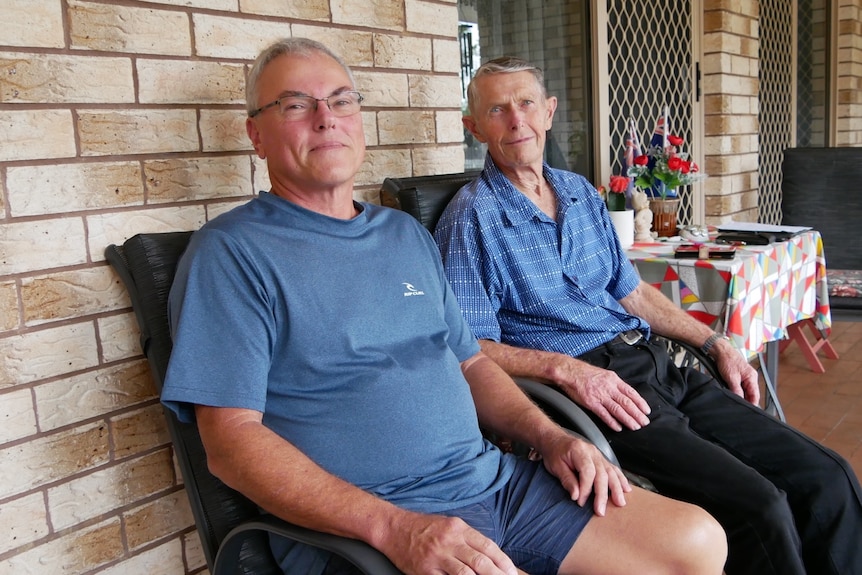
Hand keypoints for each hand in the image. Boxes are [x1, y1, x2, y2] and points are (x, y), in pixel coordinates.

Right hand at [381, 511, 517, 574]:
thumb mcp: (450, 525)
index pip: (488, 546)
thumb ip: (469, 539)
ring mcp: (437, 556)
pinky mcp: (426, 570)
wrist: (394, 529)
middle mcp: (450, 541)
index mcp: (459, 528)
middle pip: (480, 562)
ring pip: (466, 574)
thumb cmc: (424, 527)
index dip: (503, 562)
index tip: (512, 572)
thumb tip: (491, 556)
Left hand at [540, 432, 630, 515]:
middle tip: (601, 510)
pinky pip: (613, 469)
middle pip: (602, 474)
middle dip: (602, 494)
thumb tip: (576, 495)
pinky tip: (626, 488)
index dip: (586, 489)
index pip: (587, 472)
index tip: (581, 501)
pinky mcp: (601, 459)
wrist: (554, 439)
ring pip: (611, 472)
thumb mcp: (555, 466)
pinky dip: (620, 479)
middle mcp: (592, 452)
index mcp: (579, 451)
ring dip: (617, 488)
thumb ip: (567, 480)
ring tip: (620, 502)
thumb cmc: (554, 451)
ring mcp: (598, 455)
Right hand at [554, 360, 650, 431]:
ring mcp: (600, 396)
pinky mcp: (591, 403)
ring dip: (628, 419)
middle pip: (627, 403)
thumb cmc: (585, 373)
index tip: (646, 411)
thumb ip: (615, 384)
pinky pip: (604, 414)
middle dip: (637, 414)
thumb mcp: (604, 374)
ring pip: (618, 410)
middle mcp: (609, 388)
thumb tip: (625, 393)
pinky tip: (618, 427)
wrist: (571, 372)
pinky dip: (612, 422)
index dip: (640, 403)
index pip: (631, 393)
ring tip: (635, 427)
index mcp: (614, 380)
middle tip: (644, 422)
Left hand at [712, 341, 760, 404]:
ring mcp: (745, 376)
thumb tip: (740, 400)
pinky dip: (737, 391)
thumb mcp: (731, 377)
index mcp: (752, 377)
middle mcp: (750, 377)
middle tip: (739, 407)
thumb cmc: (727, 360)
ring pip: (745, 391)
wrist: (720, 351)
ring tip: (736, 400)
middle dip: (746, 400)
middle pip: (751, 394)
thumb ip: (736, 390)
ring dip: (741, 396)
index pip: (755, 395)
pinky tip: (732, 393)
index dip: (752, 404)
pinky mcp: (738, 376)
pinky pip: (740, 387)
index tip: (748, 410)